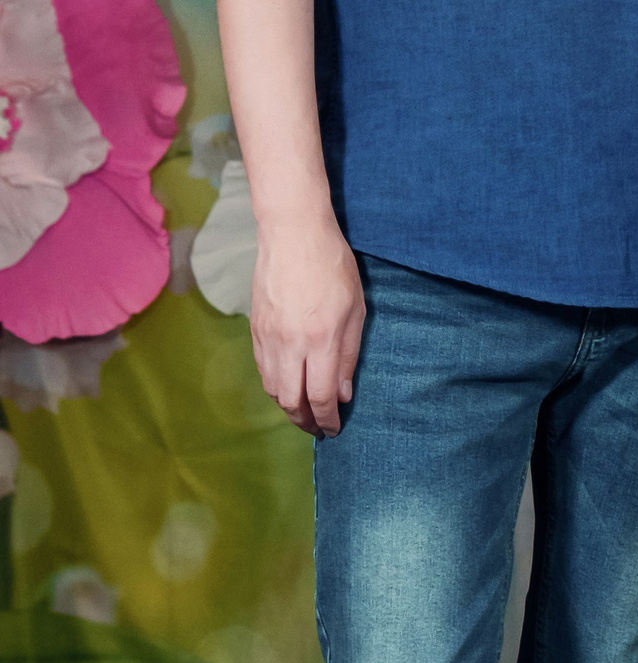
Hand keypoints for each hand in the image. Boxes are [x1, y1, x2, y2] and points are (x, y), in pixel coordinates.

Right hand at [250, 208, 365, 434]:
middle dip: (305, 421)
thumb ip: (349, 354)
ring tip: (304, 412)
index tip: (334, 429)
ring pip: (272, 388)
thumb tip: (343, 393)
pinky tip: (287, 387)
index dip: (327, 419)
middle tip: (319, 428)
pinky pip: (262, 369)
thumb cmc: (332, 266)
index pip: (320, 396)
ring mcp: (268, 336)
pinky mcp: (255, 328)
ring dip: (288, 407)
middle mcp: (290, 343)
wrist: (292, 233)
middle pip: (291, 401)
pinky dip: (275, 385)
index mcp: (320, 339)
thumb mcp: (356, 309)